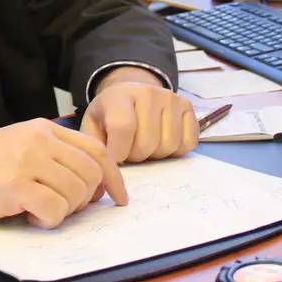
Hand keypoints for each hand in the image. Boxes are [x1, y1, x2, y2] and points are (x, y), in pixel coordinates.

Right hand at [0, 118, 128, 228]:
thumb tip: (93, 183)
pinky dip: (49, 221)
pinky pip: (55, 209)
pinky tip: (30, 217)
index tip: (117, 197)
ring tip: (39, 211)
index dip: (113, 177)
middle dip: (87, 199)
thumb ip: (51, 154)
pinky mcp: (13, 186)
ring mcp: (26, 161)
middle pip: (91, 173)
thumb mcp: (18, 145)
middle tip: (64, 208)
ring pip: (76, 193)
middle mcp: (39, 140)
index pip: (97, 149)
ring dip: (65, 211)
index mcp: (44, 129)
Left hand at [81, 69, 198, 163]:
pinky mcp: (187, 106)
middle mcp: (147, 92)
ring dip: (156, 155)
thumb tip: (102, 189)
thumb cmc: (109, 116)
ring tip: (144, 145)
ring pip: (169, 145)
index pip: (123, 127)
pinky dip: (176, 151)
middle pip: (147, 142)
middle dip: (136, 157)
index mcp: (119, 96)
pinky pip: (188, 143)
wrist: (130, 94)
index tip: (116, 160)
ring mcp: (170, 98)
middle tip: (129, 151)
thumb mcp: (93, 128)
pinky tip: (162, 142)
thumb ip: (95, 152)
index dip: (119, 152)